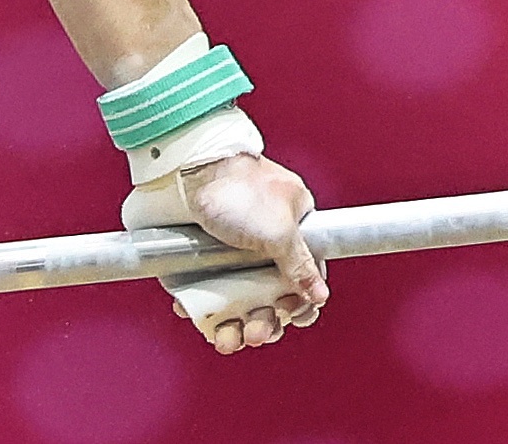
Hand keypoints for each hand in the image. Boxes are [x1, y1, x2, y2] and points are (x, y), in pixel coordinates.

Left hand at [124, 152, 328, 353]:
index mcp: (290, 231)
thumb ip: (302, 265)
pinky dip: (203, 311)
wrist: (186, 167)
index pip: (304, 277)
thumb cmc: (239, 188)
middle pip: (270, 298)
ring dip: (235, 327)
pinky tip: (198, 316)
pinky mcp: (199, 260)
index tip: (290, 317)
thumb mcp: (280, 230)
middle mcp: (262, 245)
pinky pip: (205, 294)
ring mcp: (230, 253)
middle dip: (264, 322)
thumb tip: (320, 295)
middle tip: (254, 332)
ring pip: (238, 302)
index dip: (299, 304)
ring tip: (226, 339)